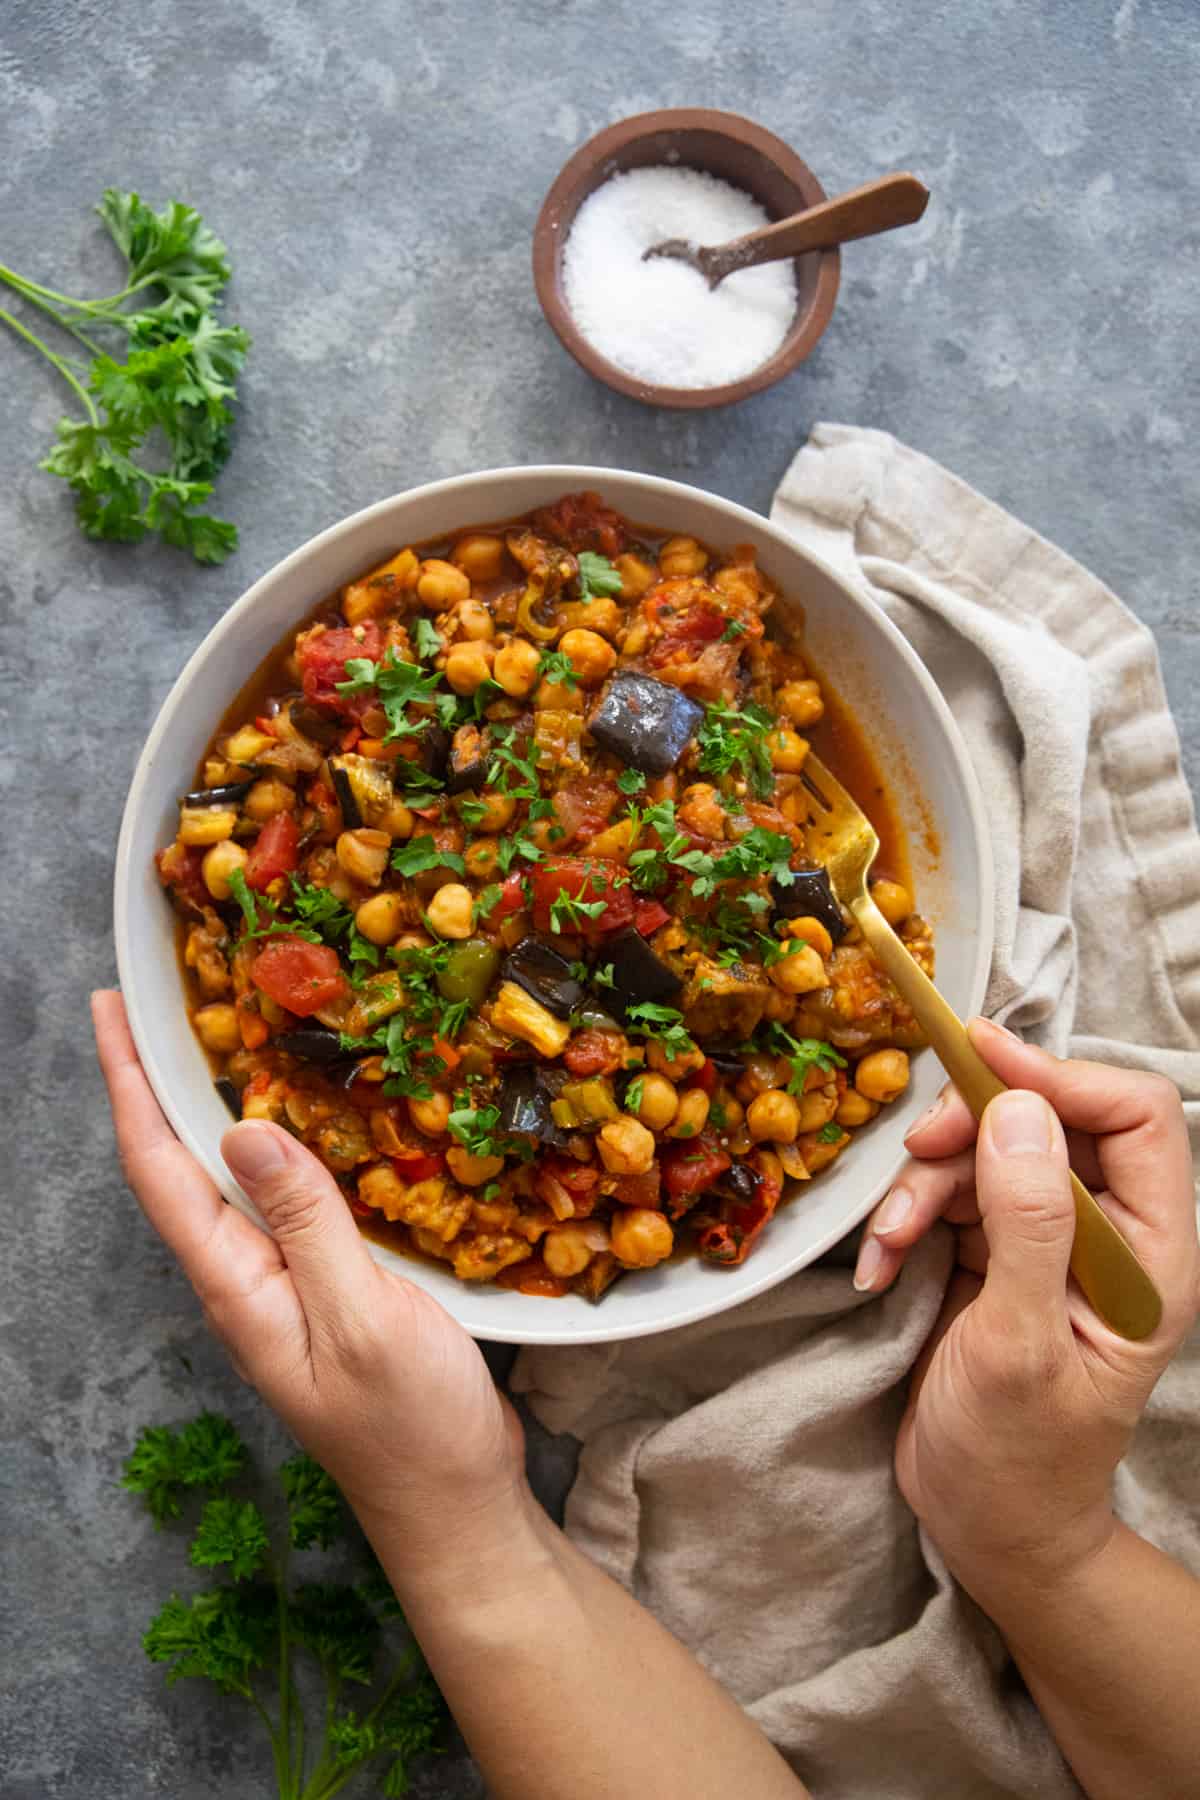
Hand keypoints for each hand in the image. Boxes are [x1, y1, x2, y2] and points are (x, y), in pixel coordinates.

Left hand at [91, 991, 526, 1571]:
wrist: (456, 1504)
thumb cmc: (409, 1426)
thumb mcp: (360, 1318)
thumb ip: (305, 1223)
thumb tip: (244, 1129)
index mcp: (237, 1287)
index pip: (161, 1170)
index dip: (130, 1086)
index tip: (110, 1012)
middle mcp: (248, 1280)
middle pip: (187, 1166)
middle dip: (164, 1082)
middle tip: (167, 1001)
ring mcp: (289, 1286)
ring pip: (241, 1179)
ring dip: (223, 1106)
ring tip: (232, 1035)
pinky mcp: (334, 1288)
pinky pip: (297, 1201)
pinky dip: (295, 1145)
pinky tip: (322, 1120)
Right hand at [855, 1018, 1199, 1607]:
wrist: (985, 1531)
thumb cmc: (1017, 1458)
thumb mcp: (1018, 1344)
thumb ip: (1028, 1223)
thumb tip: (1019, 1109)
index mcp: (1148, 1254)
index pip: (1135, 1117)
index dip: (1061, 1075)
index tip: (979, 1056)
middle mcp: (1108, 1236)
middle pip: (1050, 1120)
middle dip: (973, 1129)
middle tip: (915, 1151)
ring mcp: (1049, 1243)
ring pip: (989, 1153)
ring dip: (925, 1185)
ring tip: (885, 1244)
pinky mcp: (996, 1256)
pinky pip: (951, 1196)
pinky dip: (906, 1219)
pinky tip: (880, 1266)